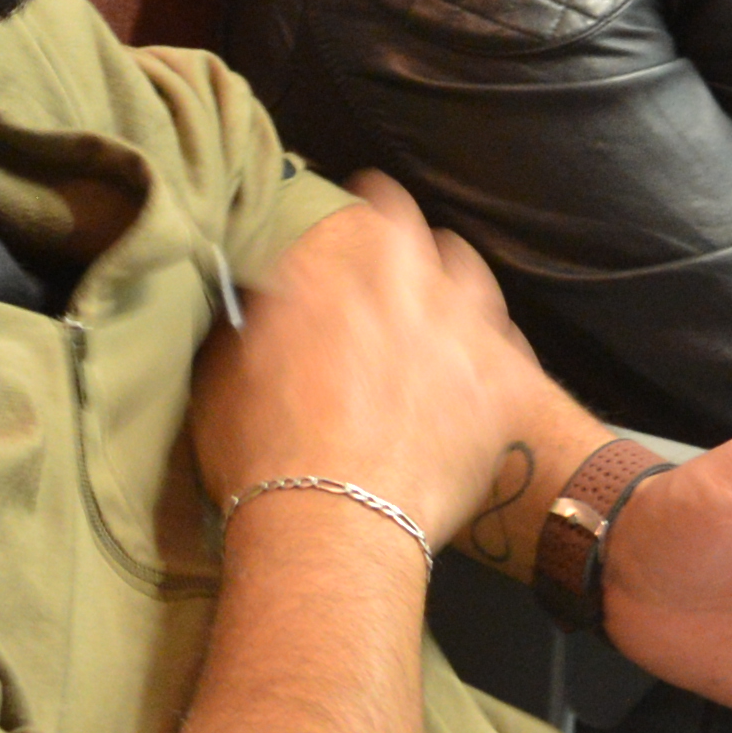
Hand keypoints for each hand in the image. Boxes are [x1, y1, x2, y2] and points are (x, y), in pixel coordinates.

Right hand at [196, 176, 530, 543]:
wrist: (332, 528)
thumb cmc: (261, 450)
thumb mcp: (224, 365)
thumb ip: (256, 312)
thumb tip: (263, 293)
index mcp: (332, 255)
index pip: (345, 204)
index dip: (338, 218)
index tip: (331, 237)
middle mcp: (405, 271)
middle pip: (410, 224)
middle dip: (392, 240)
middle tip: (375, 275)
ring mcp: (464, 322)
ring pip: (467, 270)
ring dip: (445, 282)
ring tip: (429, 314)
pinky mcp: (503, 380)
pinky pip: (506, 342)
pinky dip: (485, 351)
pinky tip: (466, 373)